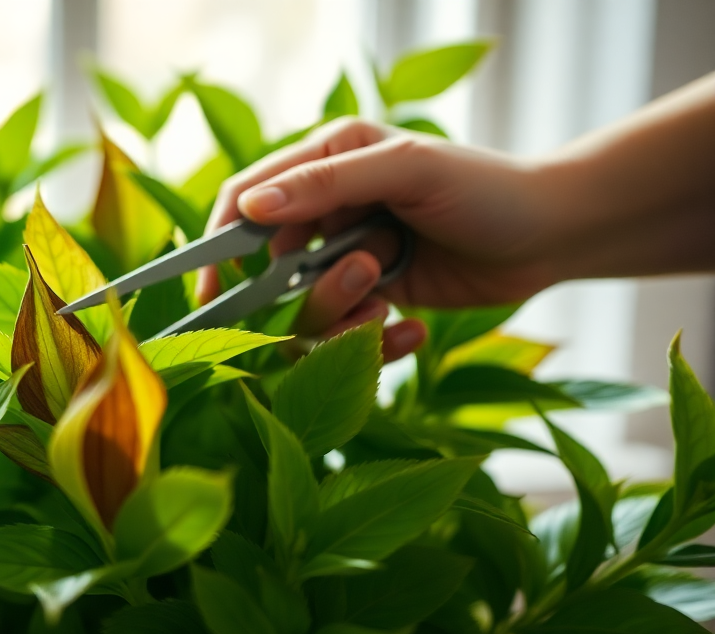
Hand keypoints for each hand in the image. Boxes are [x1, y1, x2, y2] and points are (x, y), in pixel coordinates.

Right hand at [199, 118, 560, 360]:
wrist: (553, 236)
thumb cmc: (486, 188)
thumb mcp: (408, 170)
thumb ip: (327, 183)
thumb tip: (250, 205)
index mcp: (327, 160)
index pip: (246, 199)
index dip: (220, 243)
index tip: (211, 289)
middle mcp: (330, 210)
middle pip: (271, 269)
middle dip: (312, 286)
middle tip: (366, 274)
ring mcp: (349, 257)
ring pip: (306, 310)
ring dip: (344, 313)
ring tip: (390, 297)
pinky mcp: (374, 299)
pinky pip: (344, 336)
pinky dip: (374, 341)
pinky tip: (412, 328)